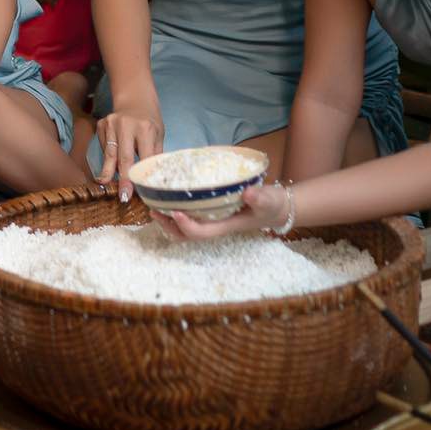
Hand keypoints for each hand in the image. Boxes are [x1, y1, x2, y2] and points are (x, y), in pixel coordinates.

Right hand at [94, 101, 162, 197]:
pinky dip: (108, 157)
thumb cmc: (150, 120)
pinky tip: (111, 163)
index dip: (142, 176)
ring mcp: (111, 124)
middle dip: (124, 179)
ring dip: (109, 171)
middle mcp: (126, 125)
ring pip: (110, 154)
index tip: (140, 191)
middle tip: (123, 196)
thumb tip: (153, 178)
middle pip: (124, 157)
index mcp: (146, 128)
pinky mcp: (101, 124)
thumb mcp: (158, 135)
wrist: (135, 98)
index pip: (144, 157)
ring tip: (105, 183)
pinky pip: (104, 146)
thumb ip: (154, 154)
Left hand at [154, 182, 288, 240]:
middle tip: (153, 211)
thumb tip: (248, 193)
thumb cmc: (271, 205)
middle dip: (169, 227)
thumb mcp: (269, 200)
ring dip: (169, 222)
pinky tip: (169, 201)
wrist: (276, 207)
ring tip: (154, 208)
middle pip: (187, 236)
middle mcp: (215, 226)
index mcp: (225, 226)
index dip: (186, 226)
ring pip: (185, 230)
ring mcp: (212, 222)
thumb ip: (260, 198)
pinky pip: (190, 219)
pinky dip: (176, 214)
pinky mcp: (211, 214)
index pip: (201, 232)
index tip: (175, 212)